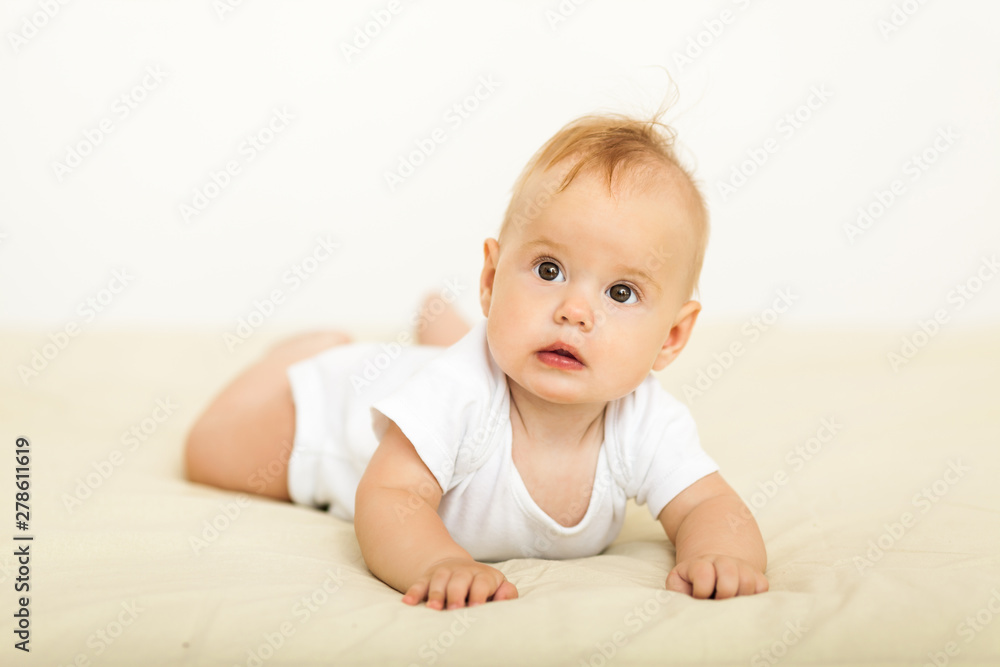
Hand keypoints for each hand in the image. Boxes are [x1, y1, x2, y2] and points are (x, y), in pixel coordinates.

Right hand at [402, 557, 518, 609]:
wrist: (458, 568)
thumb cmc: (482, 586)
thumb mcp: (498, 587)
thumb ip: (506, 593)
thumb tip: (504, 596)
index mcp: (482, 575)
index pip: (482, 582)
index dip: (479, 594)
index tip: (476, 608)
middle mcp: (463, 571)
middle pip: (459, 579)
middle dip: (456, 594)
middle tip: (455, 609)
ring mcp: (444, 573)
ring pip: (439, 580)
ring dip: (436, 594)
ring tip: (433, 609)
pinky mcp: (428, 577)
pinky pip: (419, 583)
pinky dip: (414, 592)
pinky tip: (409, 602)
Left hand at [666, 554, 767, 599]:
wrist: (713, 572)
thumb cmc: (692, 585)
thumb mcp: (679, 584)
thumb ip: (676, 591)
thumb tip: (687, 601)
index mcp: (700, 564)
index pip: (703, 573)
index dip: (700, 591)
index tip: (698, 598)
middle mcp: (722, 562)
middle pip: (729, 575)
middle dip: (723, 594)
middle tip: (718, 603)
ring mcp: (742, 568)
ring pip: (747, 582)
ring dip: (739, 598)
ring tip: (729, 604)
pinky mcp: (758, 577)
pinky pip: (762, 588)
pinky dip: (754, 598)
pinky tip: (741, 601)